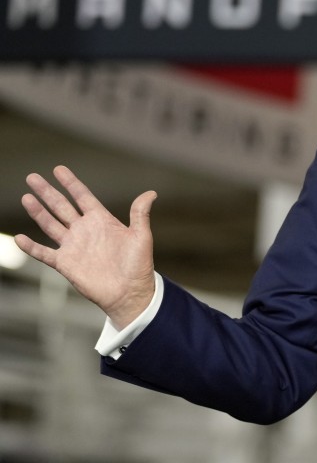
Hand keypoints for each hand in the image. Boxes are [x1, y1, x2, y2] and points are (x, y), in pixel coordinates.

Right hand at [15, 166, 157, 327]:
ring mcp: (73, 246)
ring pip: (50, 224)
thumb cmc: (139, 265)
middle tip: (32, 177)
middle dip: (47, 192)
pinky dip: (31, 247)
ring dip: (38, 212)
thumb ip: (140, 214)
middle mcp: (85, 230)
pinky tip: (20, 238)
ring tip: (26, 197)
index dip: (71, 183)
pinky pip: (44, 253)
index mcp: (102, 220)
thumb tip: (151, 193)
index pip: (82, 197)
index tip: (58, 169)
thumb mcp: (141, 236)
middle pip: (61, 206)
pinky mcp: (65, 263)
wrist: (130, 293)